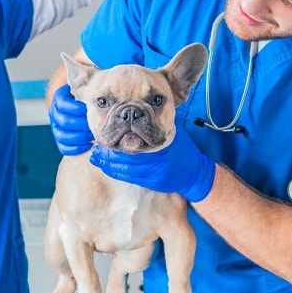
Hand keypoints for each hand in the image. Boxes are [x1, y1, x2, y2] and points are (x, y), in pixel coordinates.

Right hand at [49, 84, 93, 154]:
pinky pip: (63, 147)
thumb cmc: (89, 96)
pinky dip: (75, 148)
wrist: (84, 107)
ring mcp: (56, 127)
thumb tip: (96, 81)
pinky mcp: (60, 139)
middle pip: (63, 121)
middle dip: (80, 124)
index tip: (89, 109)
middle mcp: (55, 113)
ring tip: (92, 136)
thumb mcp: (87, 87)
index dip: (76, 108)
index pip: (62, 103)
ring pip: (62, 135)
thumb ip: (90, 84)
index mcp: (59, 99)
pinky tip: (88, 145)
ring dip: (79, 137)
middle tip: (94, 125)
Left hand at [89, 124, 215, 201]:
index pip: (136, 138)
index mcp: (162, 140)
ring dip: (108, 162)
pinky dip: (115, 171)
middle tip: (96, 146)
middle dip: (109, 151)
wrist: (195, 172)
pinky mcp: (152, 181)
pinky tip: (106, 166)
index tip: (106, 133)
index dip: (119, 137)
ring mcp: (155, 171)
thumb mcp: (172, 130)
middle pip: (127, 154)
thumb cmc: (181, 148)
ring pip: (125, 167)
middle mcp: (158, 156)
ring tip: (96, 157)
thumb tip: (134, 110)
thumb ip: (154, 122)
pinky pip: (129, 177)